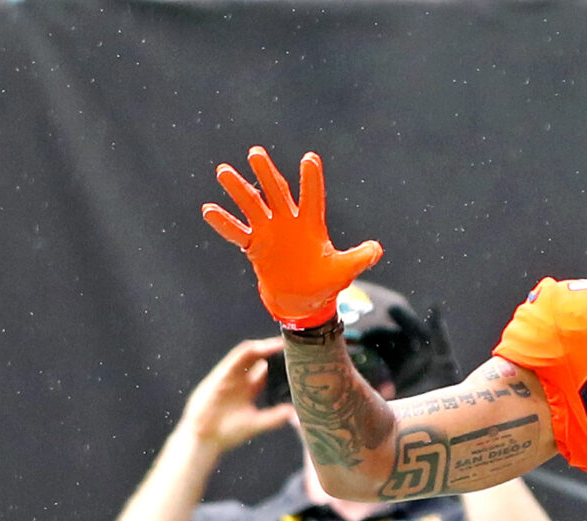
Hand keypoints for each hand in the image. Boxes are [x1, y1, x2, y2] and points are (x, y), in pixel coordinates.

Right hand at [180, 337, 297, 454]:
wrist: (205, 438)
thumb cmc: (227, 432)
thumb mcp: (257, 423)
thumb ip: (275, 416)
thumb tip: (295, 412)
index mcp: (248, 389)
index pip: (266, 371)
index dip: (279, 363)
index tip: (296, 360)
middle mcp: (240, 380)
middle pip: (258, 358)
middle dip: (273, 351)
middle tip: (292, 346)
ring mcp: (230, 375)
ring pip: (249, 354)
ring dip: (264, 347)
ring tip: (282, 343)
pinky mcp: (221, 375)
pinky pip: (235, 358)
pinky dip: (250, 351)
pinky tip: (264, 348)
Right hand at [201, 147, 383, 329]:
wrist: (302, 301)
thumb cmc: (325, 283)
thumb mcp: (343, 271)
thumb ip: (358, 258)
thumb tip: (377, 249)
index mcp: (311, 224)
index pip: (312, 197)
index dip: (311, 180)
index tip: (310, 158)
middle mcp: (288, 222)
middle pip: (276, 192)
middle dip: (266, 174)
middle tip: (255, 152)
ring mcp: (269, 232)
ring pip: (252, 206)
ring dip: (238, 190)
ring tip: (223, 171)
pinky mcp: (255, 246)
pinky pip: (237, 232)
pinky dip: (224, 223)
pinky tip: (209, 210)